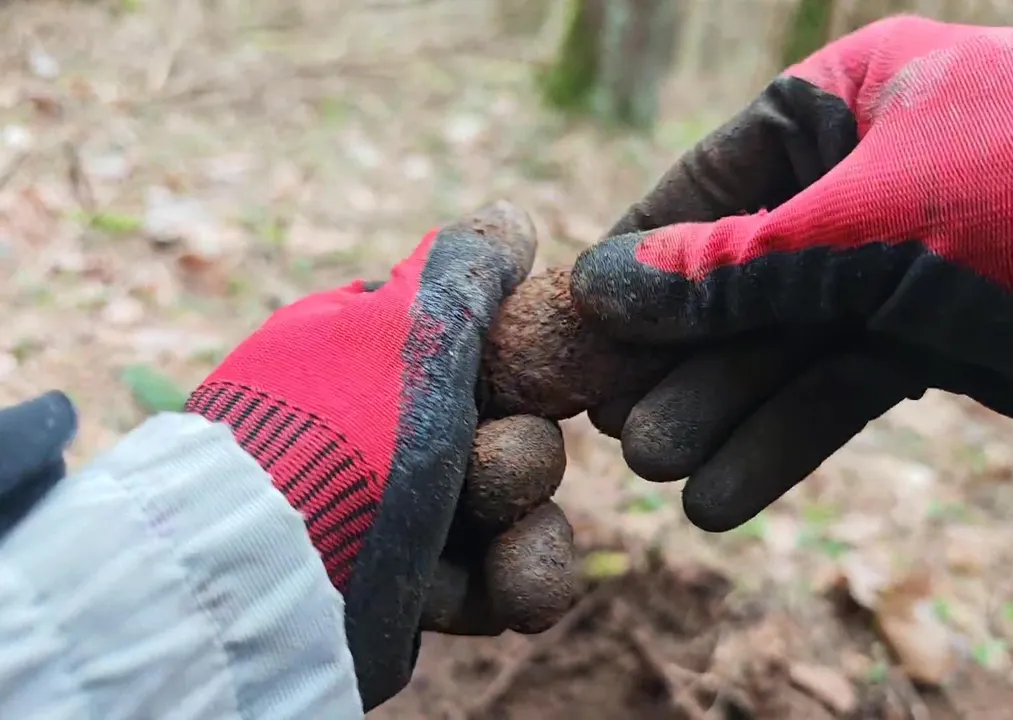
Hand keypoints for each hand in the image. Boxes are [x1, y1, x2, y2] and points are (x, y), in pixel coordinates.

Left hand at [186, 203, 575, 709]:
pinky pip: (491, 579)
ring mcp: (390, 515)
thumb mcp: (409, 330)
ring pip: (511, 513)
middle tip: (488, 468)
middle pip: (509, 434)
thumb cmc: (343, 438)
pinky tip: (516, 591)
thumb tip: (511, 218)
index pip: (483, 345)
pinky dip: (511, 583)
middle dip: (519, 459)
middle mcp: (380, 432)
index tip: (558, 378)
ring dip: (529, 533)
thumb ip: (467, 271)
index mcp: (369, 355)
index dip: (533, 365)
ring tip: (512, 554)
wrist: (270, 589)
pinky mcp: (403, 592)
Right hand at [571, 17, 1012, 530]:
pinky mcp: (935, 336)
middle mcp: (863, 176)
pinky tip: (727, 496)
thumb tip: (606, 285)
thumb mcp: (866, 229)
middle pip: (739, 273)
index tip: (575, 322)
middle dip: (676, 352)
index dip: (638, 257)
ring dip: (725, 408)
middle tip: (608, 425)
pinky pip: (842, 385)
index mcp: (843, 105)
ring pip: (787, 342)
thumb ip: (733, 268)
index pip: (708, 184)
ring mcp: (900, 261)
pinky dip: (788, 437)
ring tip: (662, 471)